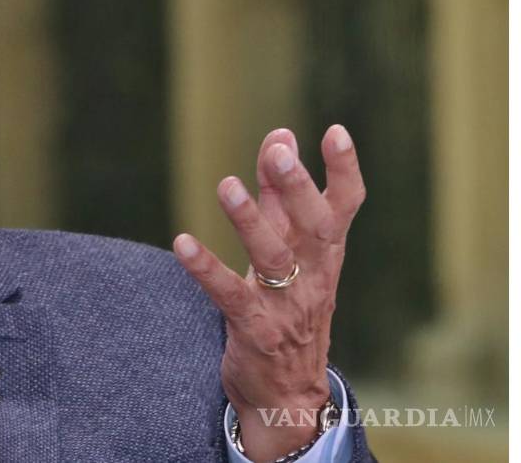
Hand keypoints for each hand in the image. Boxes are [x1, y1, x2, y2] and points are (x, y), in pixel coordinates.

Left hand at [172, 126, 364, 461]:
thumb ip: (281, 196)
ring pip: (274, 258)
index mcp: (325, 256)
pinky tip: (182, 243)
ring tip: (226, 185)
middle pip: (314, 228)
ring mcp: (286, 306)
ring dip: (251, 221)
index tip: (335, 132)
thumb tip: (280, 137)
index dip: (344, 171)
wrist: (288, 395)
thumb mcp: (290, 252)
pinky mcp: (255, 330)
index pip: (345, 209)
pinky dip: (206, 269)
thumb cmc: (288, 310)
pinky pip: (230, 295)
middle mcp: (313, 277)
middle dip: (298, 188)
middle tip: (280, 152)